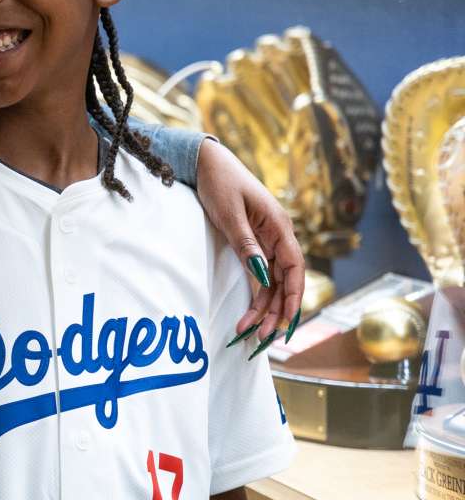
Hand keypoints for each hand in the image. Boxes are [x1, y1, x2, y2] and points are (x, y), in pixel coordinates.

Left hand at [196, 139, 304, 351]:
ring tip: (250, 333)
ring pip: (272, 282)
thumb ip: (246, 244)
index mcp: (279, 226)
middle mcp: (277, 235)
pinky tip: (249, 314)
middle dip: (275, 311)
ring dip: (264, 308)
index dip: (294, 295)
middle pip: (284, 280)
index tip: (287, 320)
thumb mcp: (230, 214)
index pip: (294, 267)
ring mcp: (265, 240)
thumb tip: (261, 275)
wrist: (206, 162)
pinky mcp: (252, 243)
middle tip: (261, 337)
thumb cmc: (220, 182)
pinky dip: (255, 295)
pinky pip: (259, 274)